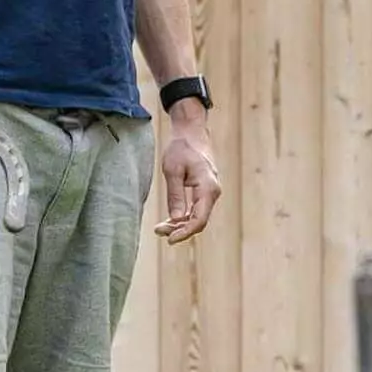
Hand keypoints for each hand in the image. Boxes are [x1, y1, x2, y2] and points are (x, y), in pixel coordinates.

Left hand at [155, 107, 221, 243]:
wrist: (192, 132)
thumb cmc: (181, 148)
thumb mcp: (172, 170)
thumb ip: (175, 195)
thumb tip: (176, 219)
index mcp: (207, 188)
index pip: (199, 219)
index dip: (185, 233)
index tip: (169, 239)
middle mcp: (213, 192)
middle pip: (199, 222)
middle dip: (179, 230)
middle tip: (158, 231)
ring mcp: (210, 193)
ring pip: (198, 217)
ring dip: (181, 225)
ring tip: (161, 227)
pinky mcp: (205, 192)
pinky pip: (197, 210)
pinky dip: (184, 217)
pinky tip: (170, 220)